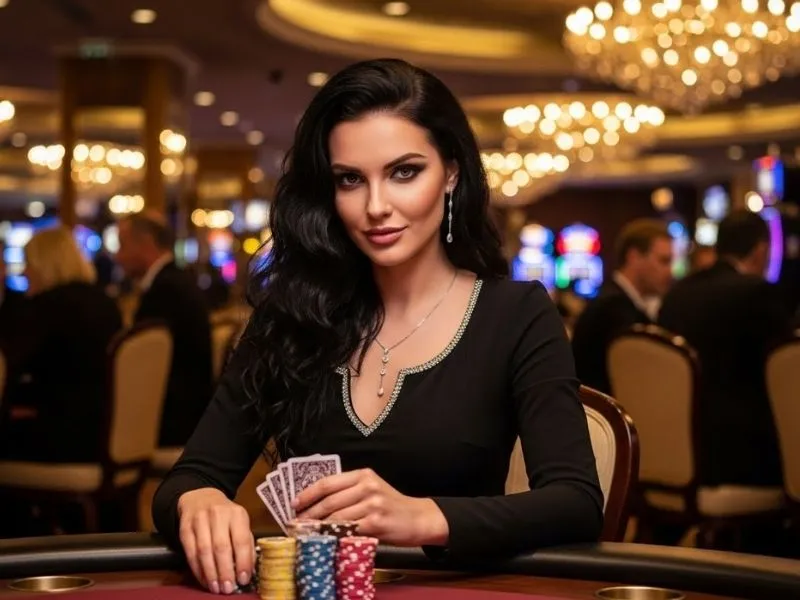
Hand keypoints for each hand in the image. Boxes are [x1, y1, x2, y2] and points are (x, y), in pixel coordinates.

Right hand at [177, 488, 254, 594]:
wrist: (201, 498)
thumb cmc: (225, 516)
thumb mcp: (240, 523)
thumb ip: (246, 544)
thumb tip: (249, 570)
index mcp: (237, 514)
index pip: (241, 540)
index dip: (242, 562)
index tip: (243, 579)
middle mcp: (218, 515)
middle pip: (221, 547)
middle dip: (225, 571)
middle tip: (228, 589)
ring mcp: (199, 520)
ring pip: (204, 551)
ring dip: (210, 573)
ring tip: (215, 588)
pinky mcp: (185, 528)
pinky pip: (190, 552)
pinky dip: (197, 569)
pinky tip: (204, 580)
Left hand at [292, 468, 448, 546]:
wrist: (418, 518)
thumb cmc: (391, 505)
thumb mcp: (371, 489)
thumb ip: (348, 492)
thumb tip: (315, 504)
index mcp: (363, 475)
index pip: (328, 482)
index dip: (308, 494)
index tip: (294, 504)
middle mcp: (367, 486)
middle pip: (329, 501)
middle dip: (309, 514)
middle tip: (297, 524)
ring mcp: (372, 504)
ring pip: (336, 517)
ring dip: (319, 527)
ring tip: (308, 533)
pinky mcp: (376, 522)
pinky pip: (348, 530)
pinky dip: (335, 535)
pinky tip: (327, 539)